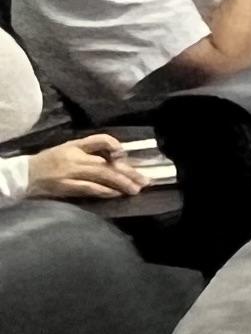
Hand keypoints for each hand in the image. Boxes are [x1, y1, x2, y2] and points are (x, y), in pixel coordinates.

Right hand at [21, 134, 143, 201]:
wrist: (23, 175)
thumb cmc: (48, 162)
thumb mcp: (67, 149)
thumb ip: (89, 150)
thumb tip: (116, 157)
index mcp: (75, 145)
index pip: (99, 139)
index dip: (114, 145)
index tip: (124, 155)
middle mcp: (75, 157)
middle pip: (107, 163)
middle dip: (128, 173)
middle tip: (144, 180)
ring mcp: (71, 172)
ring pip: (101, 176)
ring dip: (121, 183)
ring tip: (135, 189)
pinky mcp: (66, 186)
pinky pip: (89, 188)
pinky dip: (104, 191)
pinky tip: (116, 194)